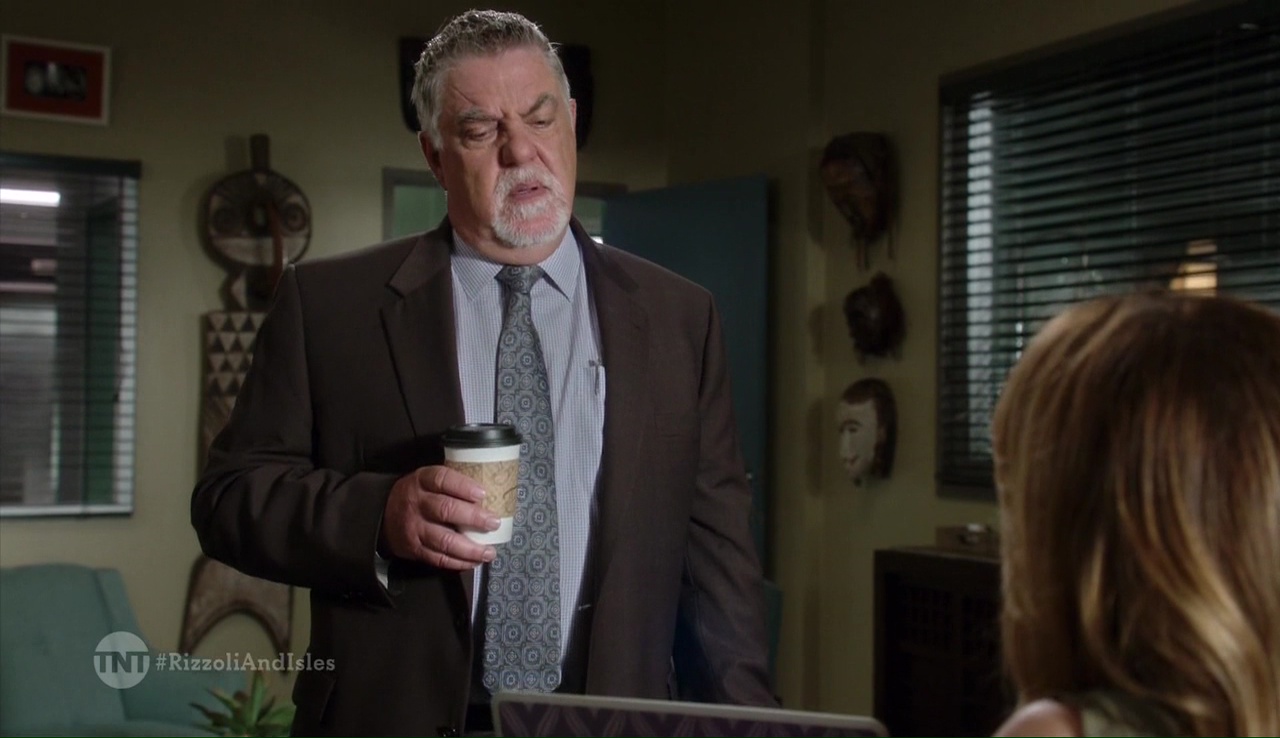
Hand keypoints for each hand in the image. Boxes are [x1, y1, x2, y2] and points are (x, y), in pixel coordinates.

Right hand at [379, 466, 498, 569]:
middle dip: (473, 518)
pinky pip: (438, 558)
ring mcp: (414, 528)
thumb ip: (451, 483)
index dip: (463, 486)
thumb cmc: (417, 494)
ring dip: (470, 549)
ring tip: (489, 552)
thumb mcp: (426, 479)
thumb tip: (490, 492)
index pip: (442, 479)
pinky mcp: (414, 549)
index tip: (483, 494)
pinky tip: (474, 562)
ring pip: (444, 540)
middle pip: (446, 510)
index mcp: (422, 481)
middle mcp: (417, 503)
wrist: (382, 515)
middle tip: (493, 523)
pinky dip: (458, 562)